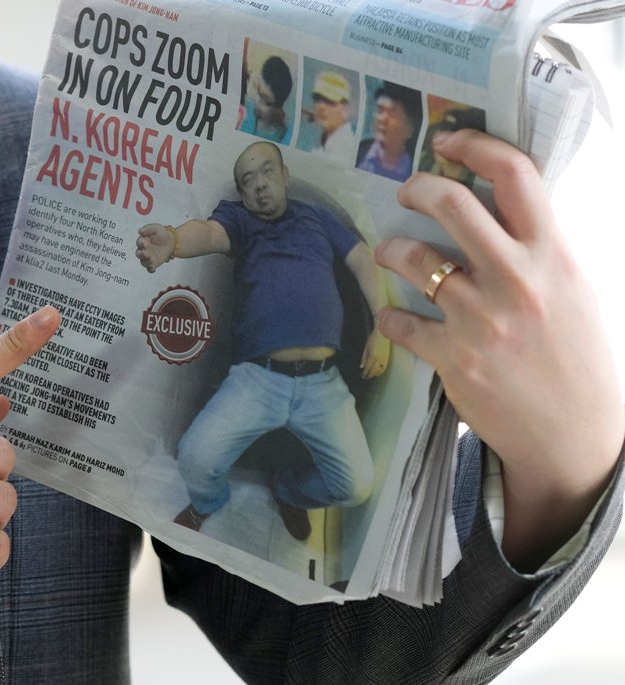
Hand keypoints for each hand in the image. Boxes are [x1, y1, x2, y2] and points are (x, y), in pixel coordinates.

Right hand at [136, 223, 174, 271]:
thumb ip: (148, 228)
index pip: (139, 243)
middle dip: (141, 254)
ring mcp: (148, 257)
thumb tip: (140, 231)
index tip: (145, 242)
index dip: (141, 243)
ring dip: (146, 262)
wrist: (172, 242)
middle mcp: (144, 250)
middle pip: (139, 254)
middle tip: (146, 253)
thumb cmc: (162, 234)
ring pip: (143, 262)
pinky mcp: (153, 263)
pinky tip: (153, 268)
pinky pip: (149, 269)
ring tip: (151, 260)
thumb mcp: (157, 228)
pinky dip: (150, 270)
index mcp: (143, 241)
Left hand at [360, 327, 390, 378]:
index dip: (365, 373)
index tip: (363, 376)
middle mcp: (379, 359)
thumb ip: (364, 358)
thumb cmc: (373, 339)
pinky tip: (378, 373)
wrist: (383, 334)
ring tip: (371, 376)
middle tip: (366, 378)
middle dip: (369, 375)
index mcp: (372, 357)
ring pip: (380, 370)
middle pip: (374, 370)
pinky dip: (381, 371)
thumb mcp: (366, 348)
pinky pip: (384, 367)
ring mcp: (384, 359)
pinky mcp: (388, 357)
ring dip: (375, 374)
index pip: (368, 368)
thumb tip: (361, 366)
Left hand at [374, 130, 623, 568]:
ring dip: (391, 250)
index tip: (449, 140)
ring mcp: (481, 318)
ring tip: (387, 253)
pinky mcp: (453, 357)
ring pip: (414, 259)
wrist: (575, 434)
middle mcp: (516, 279)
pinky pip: (400, 324)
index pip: (516, 175)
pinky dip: (388, 319)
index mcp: (553, 255)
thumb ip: (536, 248)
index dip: (475, 145)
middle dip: (418, 186)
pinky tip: (389, 318)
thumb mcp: (573, 289)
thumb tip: (497, 207)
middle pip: (452, 204)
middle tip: (405, 189)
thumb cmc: (576, 356)